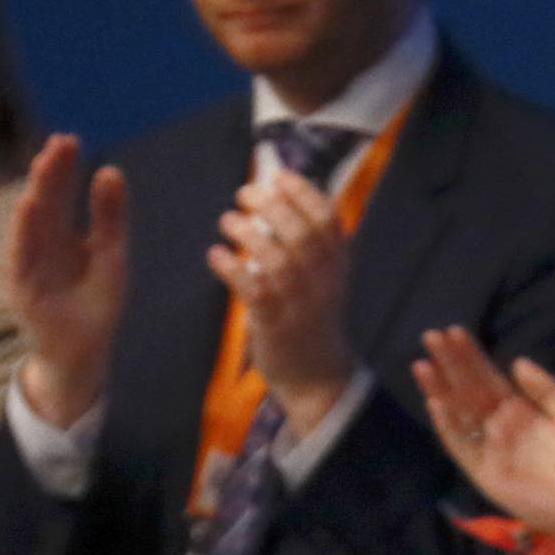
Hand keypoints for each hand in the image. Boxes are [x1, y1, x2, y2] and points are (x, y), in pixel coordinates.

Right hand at [9, 135, 128, 426]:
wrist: (84, 350)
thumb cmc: (97, 302)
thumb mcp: (111, 256)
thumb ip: (110, 217)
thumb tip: (111, 170)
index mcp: (61, 231)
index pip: (60, 192)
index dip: (64, 168)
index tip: (71, 140)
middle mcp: (41, 241)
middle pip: (45, 200)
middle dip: (51, 173)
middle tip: (60, 144)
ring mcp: (28, 261)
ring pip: (31, 223)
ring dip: (36, 194)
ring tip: (43, 167)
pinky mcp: (21, 285)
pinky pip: (20, 254)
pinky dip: (23, 231)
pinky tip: (28, 206)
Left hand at [210, 169, 353, 438]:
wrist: (318, 377)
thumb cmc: (311, 317)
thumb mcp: (323, 277)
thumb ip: (308, 240)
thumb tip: (275, 190)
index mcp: (338, 265)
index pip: (328, 220)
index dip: (303, 193)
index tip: (278, 177)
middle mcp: (324, 282)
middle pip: (301, 234)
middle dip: (270, 206)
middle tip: (243, 194)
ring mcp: (300, 305)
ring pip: (276, 260)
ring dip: (247, 233)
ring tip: (227, 222)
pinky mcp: (275, 325)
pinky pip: (253, 290)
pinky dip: (231, 267)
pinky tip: (216, 256)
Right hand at [415, 331, 554, 541]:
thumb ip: (546, 391)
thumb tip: (518, 362)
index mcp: (522, 410)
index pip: (489, 377)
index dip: (472, 355)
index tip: (455, 331)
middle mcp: (502, 426)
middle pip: (470, 390)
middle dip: (451, 364)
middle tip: (431, 336)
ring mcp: (492, 449)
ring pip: (460, 415)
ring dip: (441, 390)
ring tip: (423, 365)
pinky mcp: (487, 474)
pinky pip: (463, 449)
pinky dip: (449, 428)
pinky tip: (437, 403)